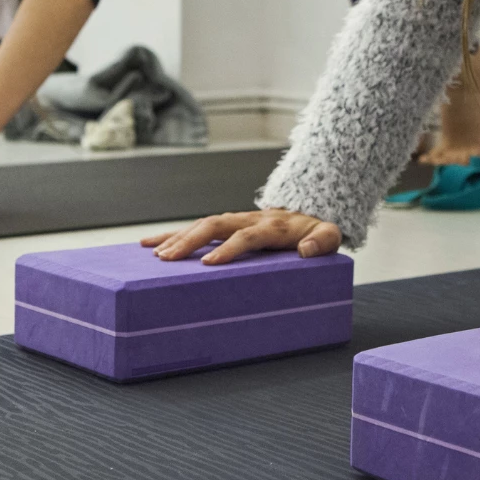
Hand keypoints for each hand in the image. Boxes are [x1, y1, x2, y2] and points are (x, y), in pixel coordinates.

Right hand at [140, 209, 343, 264]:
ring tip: (154, 253)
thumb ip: (324, 240)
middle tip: (168, 258)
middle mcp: (248, 220)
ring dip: (177, 237)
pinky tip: (150, 244)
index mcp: (272, 226)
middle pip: (215, 224)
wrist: (307, 214)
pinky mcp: (226, 225)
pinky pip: (196, 227)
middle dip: (190, 240)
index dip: (228, 249)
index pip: (247, 236)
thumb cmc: (316, 232)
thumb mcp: (329, 235)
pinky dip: (172, 234)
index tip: (209, 264)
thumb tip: (308, 249)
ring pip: (201, 224)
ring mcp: (235, 220)